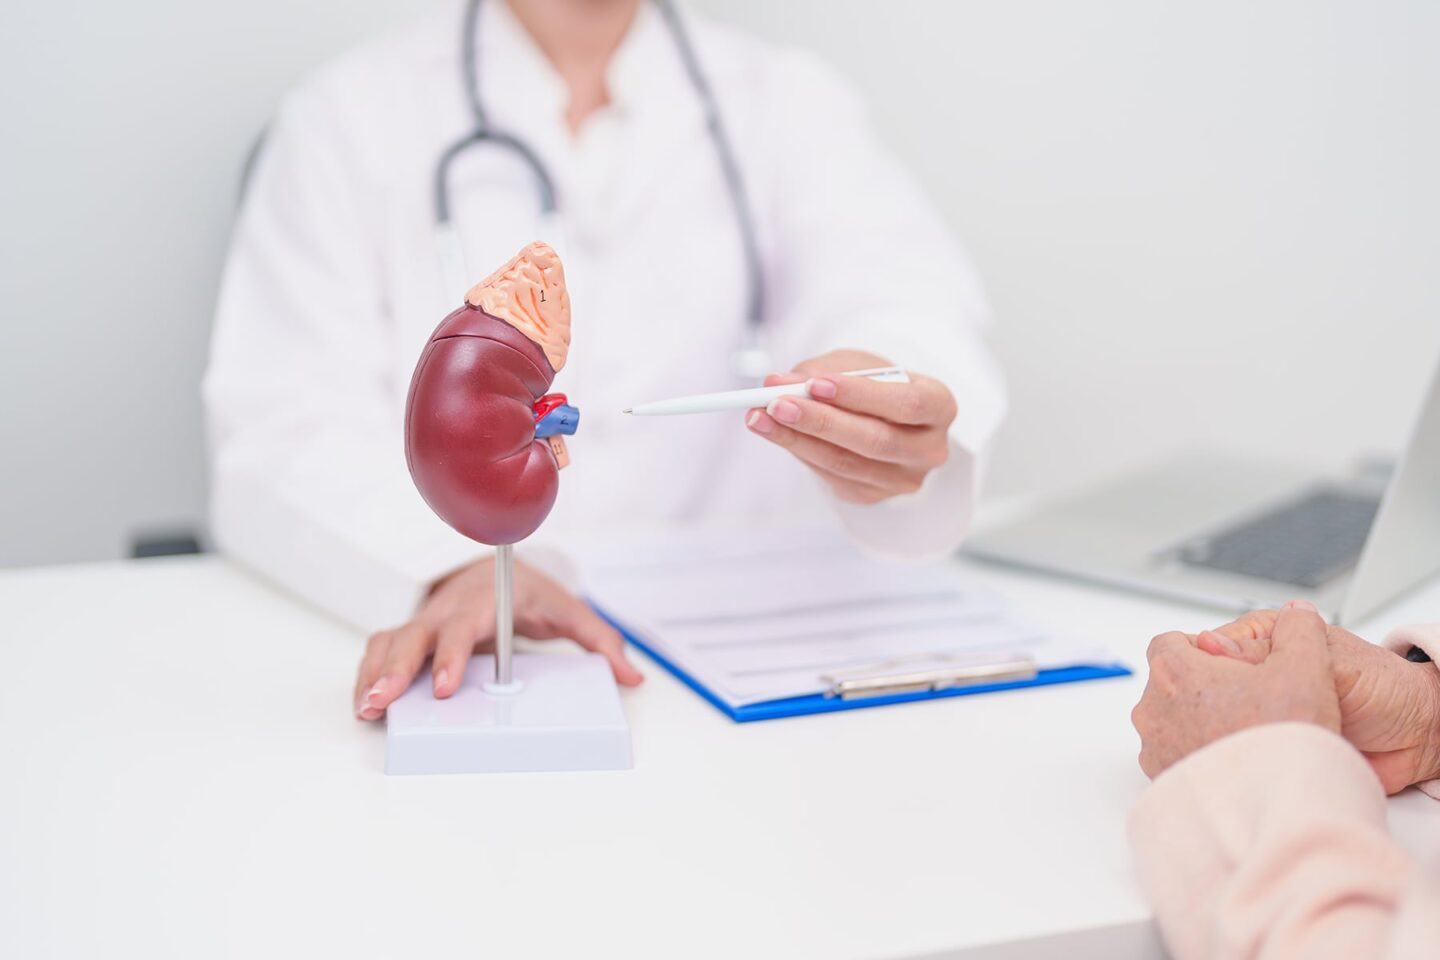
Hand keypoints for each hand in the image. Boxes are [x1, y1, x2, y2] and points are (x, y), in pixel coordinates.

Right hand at [353, 556, 642, 719]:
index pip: (463, 628)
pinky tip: (363, 701)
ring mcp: (425, 621)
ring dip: (374, 674)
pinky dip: (369, 672)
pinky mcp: (411, 634)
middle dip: (397, 669)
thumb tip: (630, 675)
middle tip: (381, 700)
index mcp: (485, 602)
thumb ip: (600, 641)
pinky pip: (381, 649)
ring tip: (364, 708)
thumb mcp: (568, 611)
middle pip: (415, 636)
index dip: (451, 656)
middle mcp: (448, 610)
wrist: (495, 568)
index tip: (442, 687)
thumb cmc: (527, 592)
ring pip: (390, 642)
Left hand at [743, 349, 955, 504]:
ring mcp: (903, 480)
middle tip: (776, 403)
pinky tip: (775, 432)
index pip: (906, 404)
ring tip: (760, 416)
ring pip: (846, 463)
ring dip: (797, 439)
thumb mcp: (857, 364)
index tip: (815, 384)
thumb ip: (822, 371)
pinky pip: (831, 476)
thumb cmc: (877, 384)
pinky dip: (800, 451)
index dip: (860, 396)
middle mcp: (929, 449)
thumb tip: (776, 383)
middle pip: (875, 440)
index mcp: (939, 406)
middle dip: (820, 421)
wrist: (889, 418)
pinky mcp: (874, 496)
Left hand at [1132, 601, 1340, 777]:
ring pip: (1171, 723)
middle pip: (1169, 684)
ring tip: (1244, 734)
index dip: (1199, 648)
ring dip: (1198, 723)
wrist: (1279, 807)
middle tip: (1246, 700)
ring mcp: (1155, 749)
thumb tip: (1298, 613)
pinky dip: (1199, 756)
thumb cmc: (1283, 737)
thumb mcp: (1305, 668)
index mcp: (1174, 672)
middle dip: (1201, 688)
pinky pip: (1177, 758)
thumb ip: (1299, 631)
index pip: (1169, 644)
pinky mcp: (1164, 781)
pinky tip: (1238, 762)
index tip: (1228, 662)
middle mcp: (1153, 710)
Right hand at [1196, 609, 1439, 793]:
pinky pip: (1241, 752)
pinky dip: (1241, 759)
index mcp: (1265, 641)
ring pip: (1218, 724)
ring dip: (1226, 736)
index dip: (1202, 670)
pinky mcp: (1267, 746)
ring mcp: (1259, 714)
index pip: (1208, 650)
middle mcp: (1255, 677)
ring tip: (1241, 745)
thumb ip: (1273, 651)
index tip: (1203, 689)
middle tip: (1226, 722)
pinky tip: (1244, 761)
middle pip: (1207, 691)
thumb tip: (1206, 644)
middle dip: (1211, 708)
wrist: (1420, 737)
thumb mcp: (1331, 661)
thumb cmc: (1385, 688)